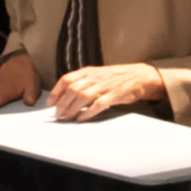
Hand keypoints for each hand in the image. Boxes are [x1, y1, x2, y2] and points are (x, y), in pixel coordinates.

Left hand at [48, 62, 165, 121]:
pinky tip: (81, 118)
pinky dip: (88, 112)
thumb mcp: (97, 75)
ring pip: (82, 96)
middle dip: (62, 104)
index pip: (66, 79)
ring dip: (72, 109)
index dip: (56, 92)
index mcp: (89, 71)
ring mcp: (105, 85)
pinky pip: (98, 104)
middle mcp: (95, 77)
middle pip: (72, 89)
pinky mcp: (114, 95)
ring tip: (66, 118)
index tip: (50, 103)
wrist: (140, 76)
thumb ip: (83, 82)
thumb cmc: (116, 77)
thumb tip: (65, 95)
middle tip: (57, 114)